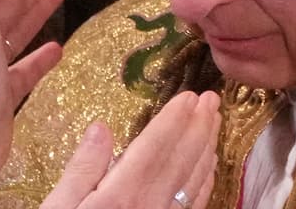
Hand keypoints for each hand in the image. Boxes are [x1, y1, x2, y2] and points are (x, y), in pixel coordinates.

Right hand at [40, 91, 221, 208]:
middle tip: (213, 100)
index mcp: (118, 198)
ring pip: (193, 183)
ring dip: (206, 149)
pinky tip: (207, 167)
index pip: (154, 149)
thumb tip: (100, 129)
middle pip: (181, 162)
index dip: (174, 121)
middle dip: (199, 128)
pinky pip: (192, 207)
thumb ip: (81, 171)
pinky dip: (204, 182)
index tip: (189, 97)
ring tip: (214, 122)